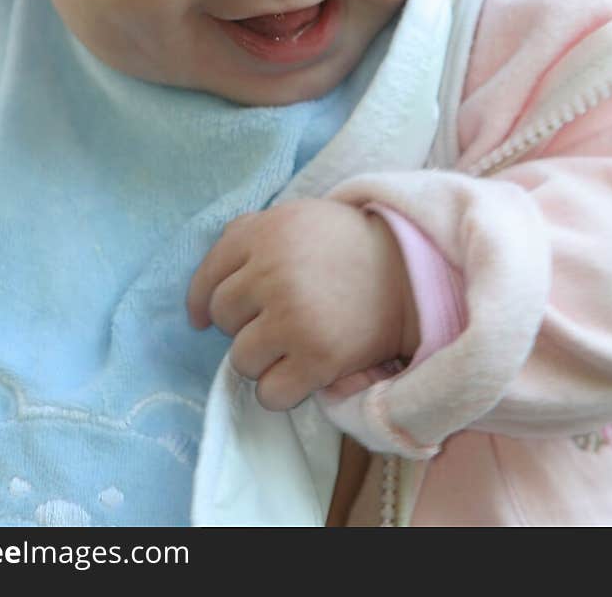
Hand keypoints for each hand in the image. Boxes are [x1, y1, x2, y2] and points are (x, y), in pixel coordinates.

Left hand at [186, 199, 419, 410]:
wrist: (410, 272)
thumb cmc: (346, 245)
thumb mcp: (296, 218)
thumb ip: (250, 233)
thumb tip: (204, 286)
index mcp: (266, 233)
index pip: (208, 275)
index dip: (201, 301)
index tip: (202, 318)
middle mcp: (273, 273)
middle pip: (222, 317)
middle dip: (242, 323)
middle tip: (275, 318)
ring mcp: (294, 318)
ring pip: (240, 360)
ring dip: (261, 359)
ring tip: (292, 344)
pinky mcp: (317, 359)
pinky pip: (269, 394)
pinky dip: (281, 390)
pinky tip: (301, 372)